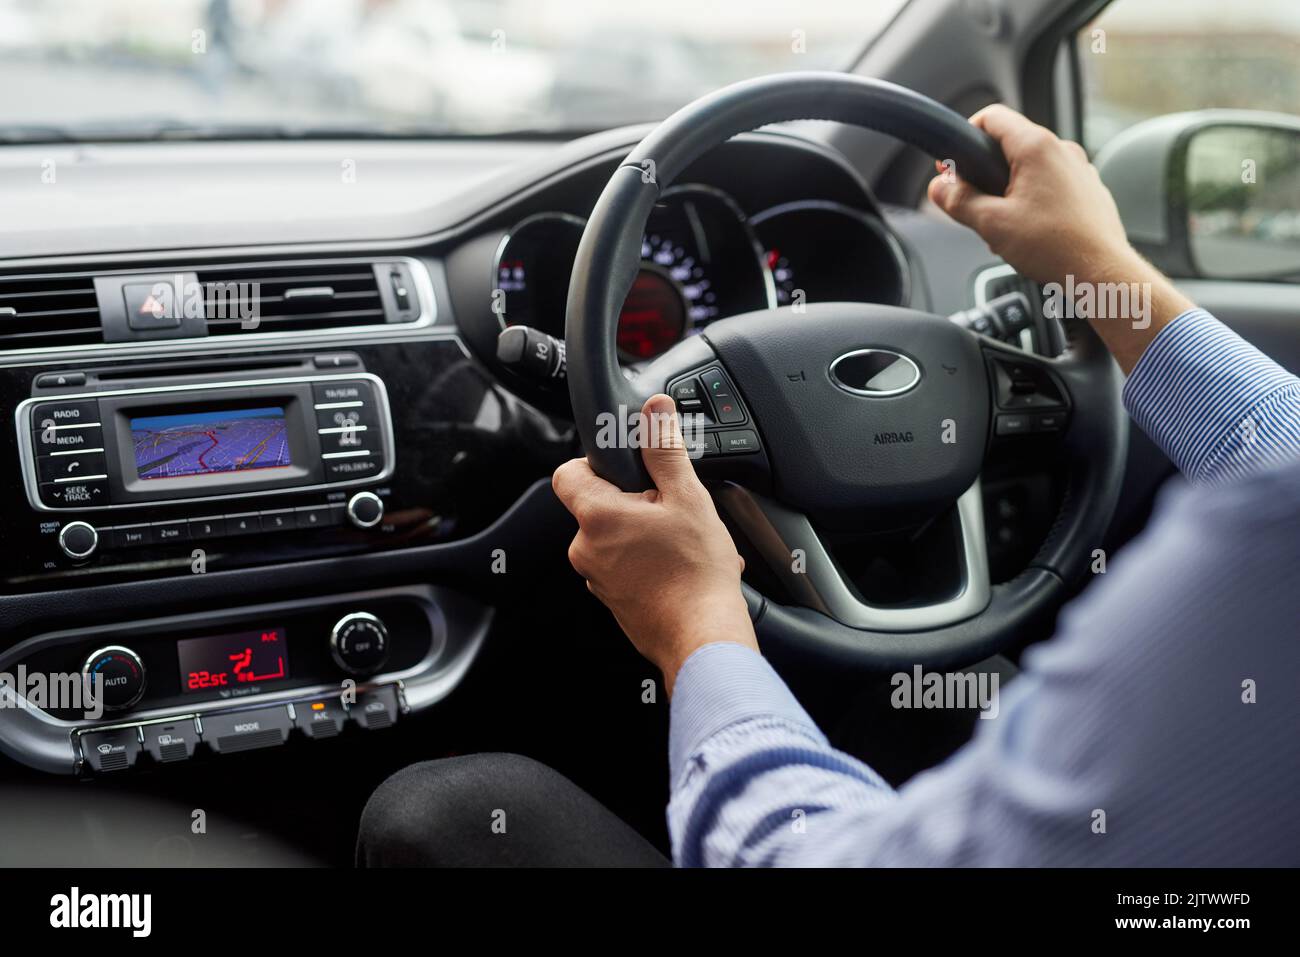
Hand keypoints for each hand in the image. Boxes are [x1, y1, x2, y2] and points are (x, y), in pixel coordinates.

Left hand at [552, 394, 757, 693]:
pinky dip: (649, 561)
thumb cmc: (695, 574)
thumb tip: (655, 410)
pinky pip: (625, 567)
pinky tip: (682, 566)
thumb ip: (664, 450)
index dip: (594, 462)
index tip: (626, 468)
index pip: (568, 472)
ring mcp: (596, 578)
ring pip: (615, 538)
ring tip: (683, 542)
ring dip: (645, 533)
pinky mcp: (612, 600)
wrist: (702, 638)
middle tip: (670, 509)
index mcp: (596, 517)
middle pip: (598, 505)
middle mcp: (585, 549)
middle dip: (634, 501)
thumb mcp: (687, 498)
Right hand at [929, 104, 1193, 371]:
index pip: (992, 117)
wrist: (1101, 273)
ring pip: (1031, 168)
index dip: (966, 135)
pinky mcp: (1088, 191)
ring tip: (1003, 226)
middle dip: (986, 172)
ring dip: (1009, 191)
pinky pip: (1051, 186)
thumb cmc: (1055, 247)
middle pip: (1010, 145)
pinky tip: (1029, 233)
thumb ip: (959, 200)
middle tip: (973, 203)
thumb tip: (939, 187)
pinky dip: (1033, 202)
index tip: (954, 164)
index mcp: (1037, 147)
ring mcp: (1079, 170)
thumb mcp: (991, 224)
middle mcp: (1062, 150)